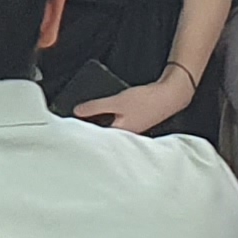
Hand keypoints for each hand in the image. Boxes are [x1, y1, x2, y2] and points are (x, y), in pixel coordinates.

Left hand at [75, 76, 190, 135]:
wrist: (170, 96)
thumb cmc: (147, 101)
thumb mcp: (117, 101)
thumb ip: (96, 107)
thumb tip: (77, 111)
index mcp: (120, 136)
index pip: (95, 140)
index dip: (81, 135)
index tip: (67, 132)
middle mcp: (125, 138)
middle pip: (101, 137)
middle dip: (88, 132)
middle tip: (71, 128)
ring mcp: (130, 132)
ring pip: (109, 131)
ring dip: (98, 125)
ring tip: (84, 119)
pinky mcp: (134, 124)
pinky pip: (116, 125)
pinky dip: (108, 120)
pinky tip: (103, 114)